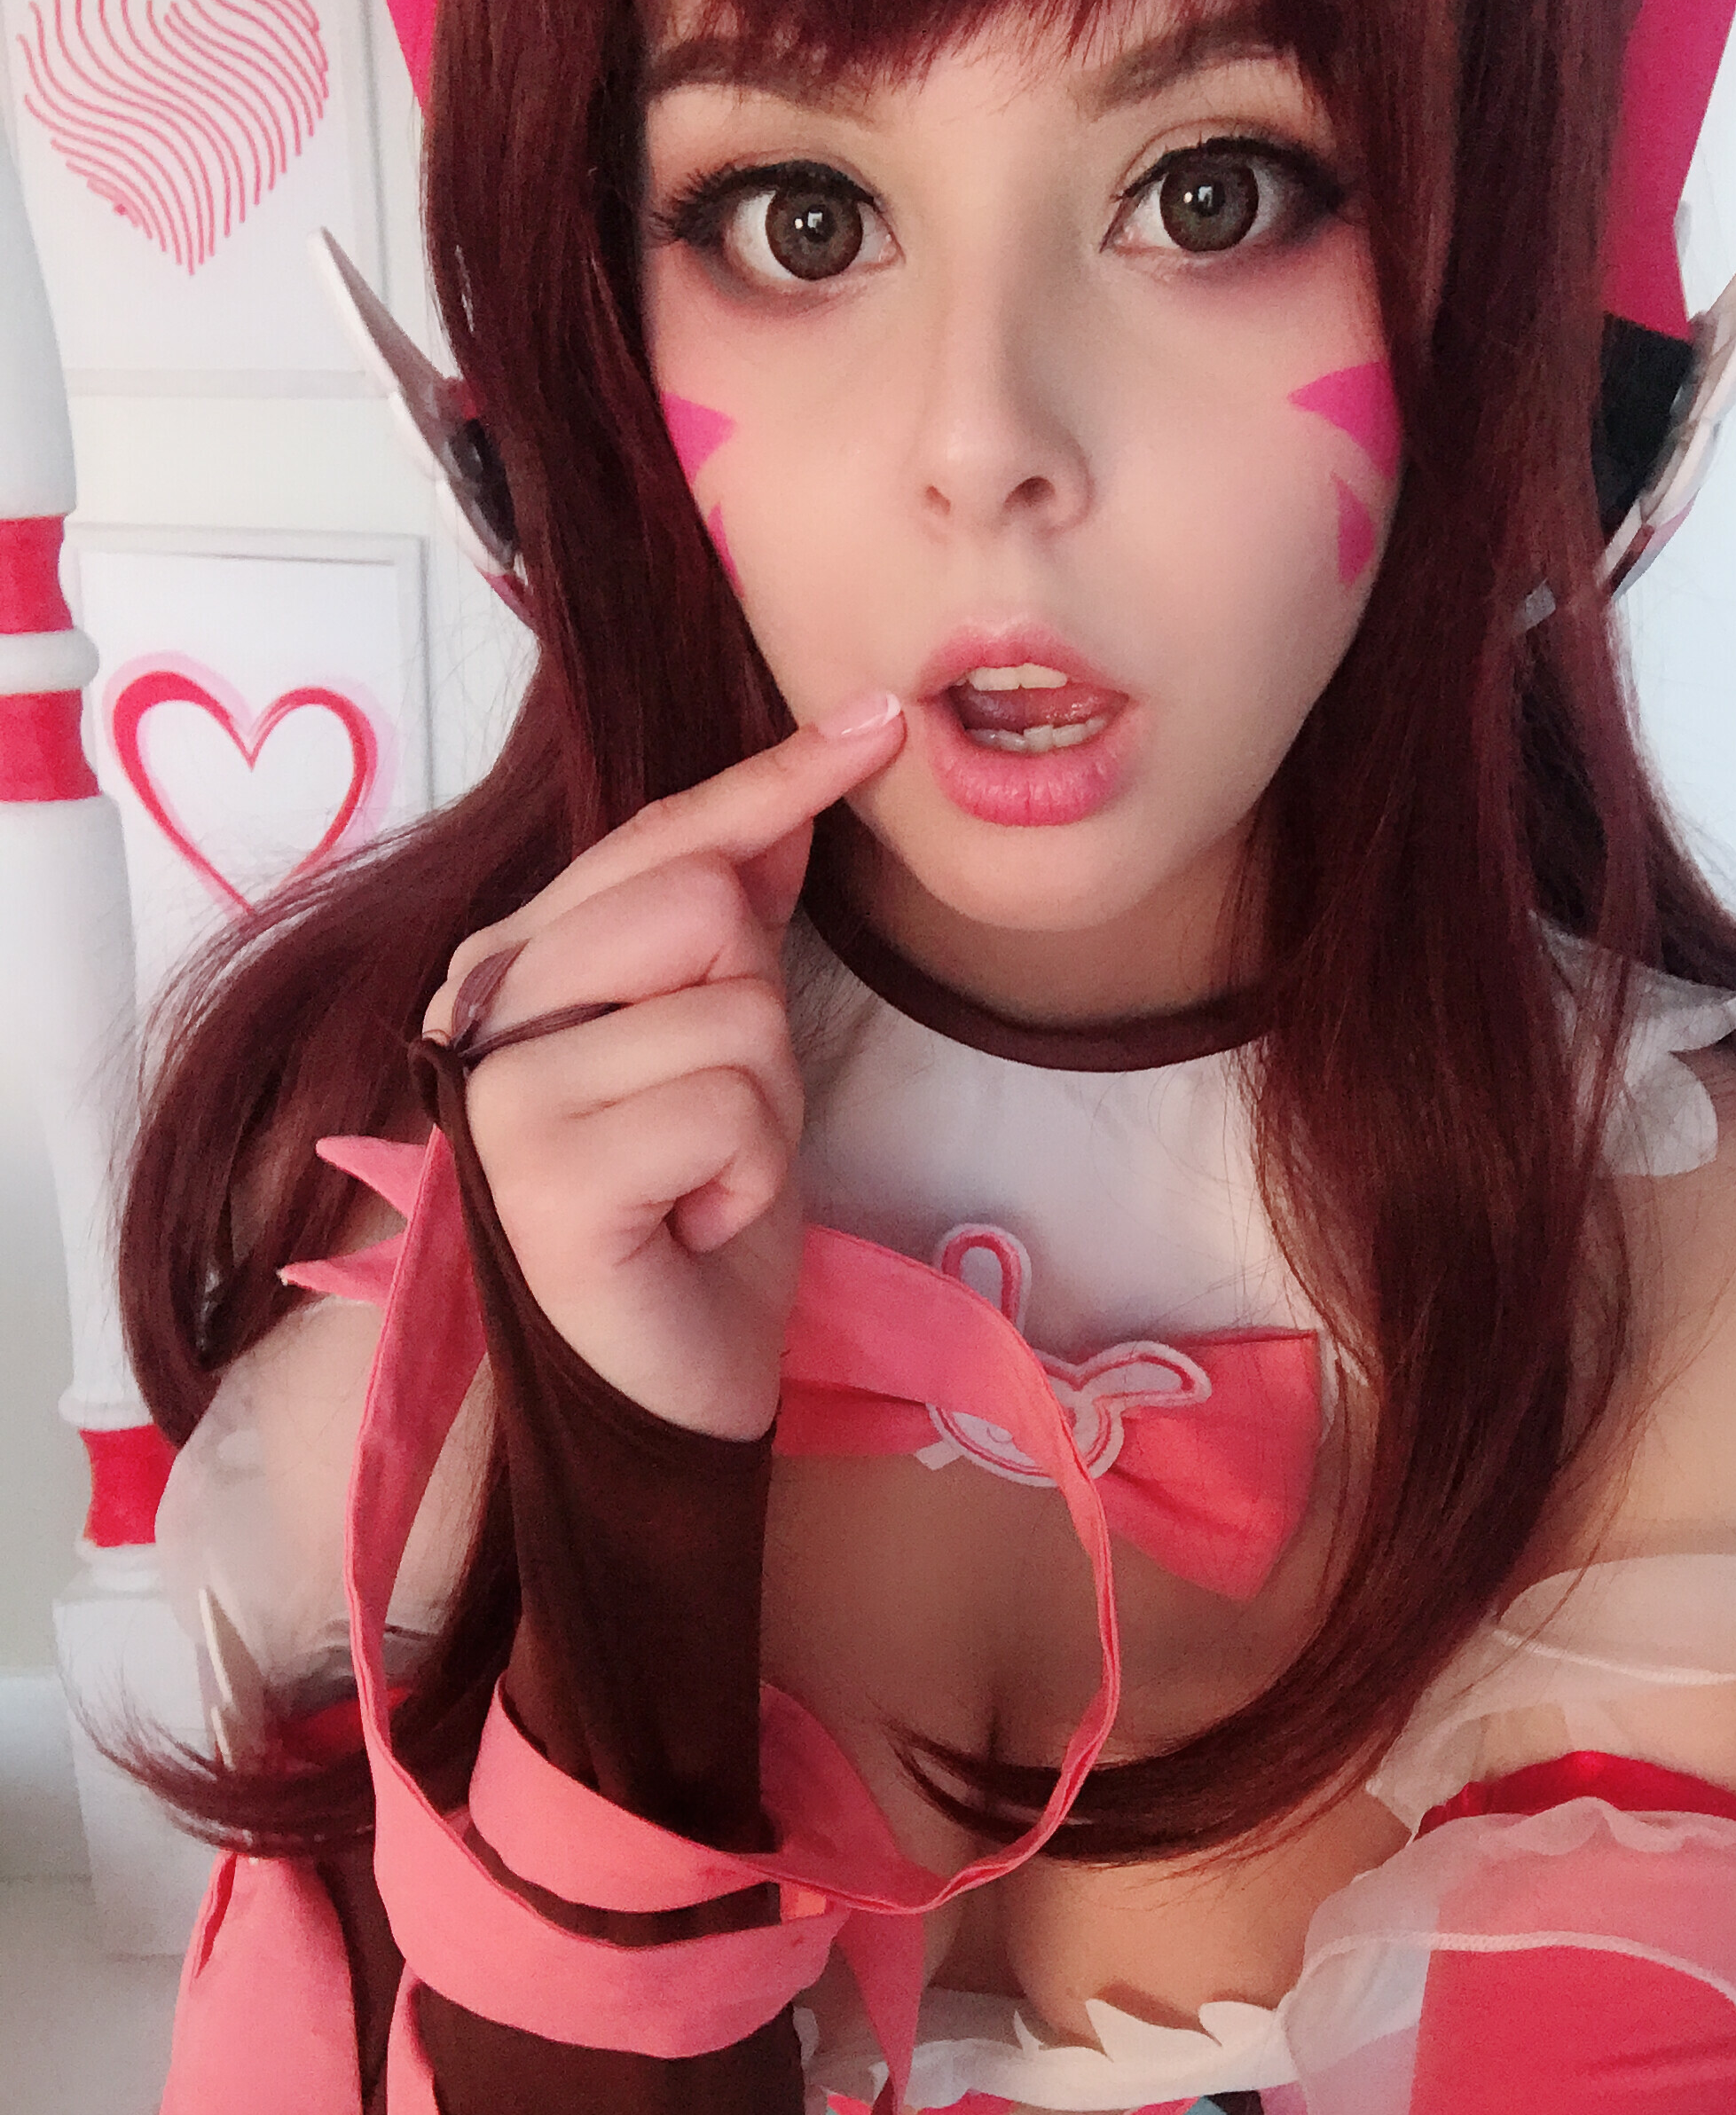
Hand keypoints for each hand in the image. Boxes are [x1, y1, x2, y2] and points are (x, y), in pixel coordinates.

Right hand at [422, 691, 904, 1437]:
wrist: (666, 1391)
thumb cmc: (689, 1222)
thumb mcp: (726, 1049)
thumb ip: (732, 921)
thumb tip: (795, 797)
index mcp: (512, 968)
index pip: (659, 840)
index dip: (773, 781)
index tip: (876, 724)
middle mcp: (480, 1014)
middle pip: (698, 901)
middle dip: (756, 1010)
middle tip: (714, 1122)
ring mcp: (500, 1093)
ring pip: (731, 1010)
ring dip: (763, 1113)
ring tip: (703, 1182)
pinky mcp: (541, 1174)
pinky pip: (725, 1106)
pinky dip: (749, 1176)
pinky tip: (693, 1225)